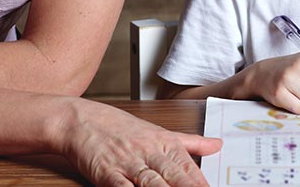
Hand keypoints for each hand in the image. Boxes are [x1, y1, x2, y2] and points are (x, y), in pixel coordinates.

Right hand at [59, 100, 221, 185]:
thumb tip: (218, 145)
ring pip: (152, 182)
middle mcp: (149, 152)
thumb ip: (190, 142)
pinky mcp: (107, 173)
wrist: (81, 120)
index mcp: (164, 142)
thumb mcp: (159, 131)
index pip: (188, 166)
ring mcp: (128, 163)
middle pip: (174, 175)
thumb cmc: (120, 127)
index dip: (201, 182)